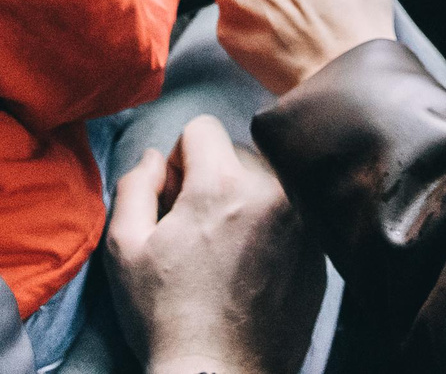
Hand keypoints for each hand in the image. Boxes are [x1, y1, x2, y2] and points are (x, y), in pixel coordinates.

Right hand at [106, 115, 326, 373]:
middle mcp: (274, 193)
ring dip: (245, 200)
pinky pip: (291, 216)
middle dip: (213, 178)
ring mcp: (304, 225)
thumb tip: (152, 158)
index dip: (177, 159)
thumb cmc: (166, 317)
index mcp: (224, 184)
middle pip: (238, 152)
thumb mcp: (126, 248)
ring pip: (269, 182)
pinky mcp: (320, 255)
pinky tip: (250, 269)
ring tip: (225, 250)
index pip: (202, 128)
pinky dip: (271, 229)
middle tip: (195, 229)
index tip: (172, 199)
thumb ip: (134, 186)